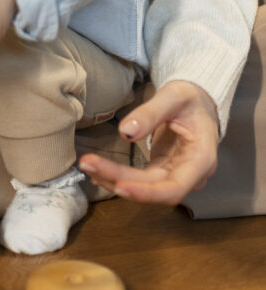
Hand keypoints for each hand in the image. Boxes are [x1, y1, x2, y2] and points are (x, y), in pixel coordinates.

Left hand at [79, 80, 219, 204]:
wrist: (199, 102)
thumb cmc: (191, 98)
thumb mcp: (174, 97)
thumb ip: (151, 113)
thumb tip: (125, 132)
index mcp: (201, 159)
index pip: (174, 188)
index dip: (147, 192)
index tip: (119, 186)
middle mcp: (191, 175)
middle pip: (154, 188)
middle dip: (120, 180)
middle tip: (88, 164)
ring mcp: (176, 175)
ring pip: (145, 187)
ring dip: (115, 180)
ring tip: (88, 166)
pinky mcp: (163, 170)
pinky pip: (141, 180)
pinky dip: (120, 176)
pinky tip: (99, 171)